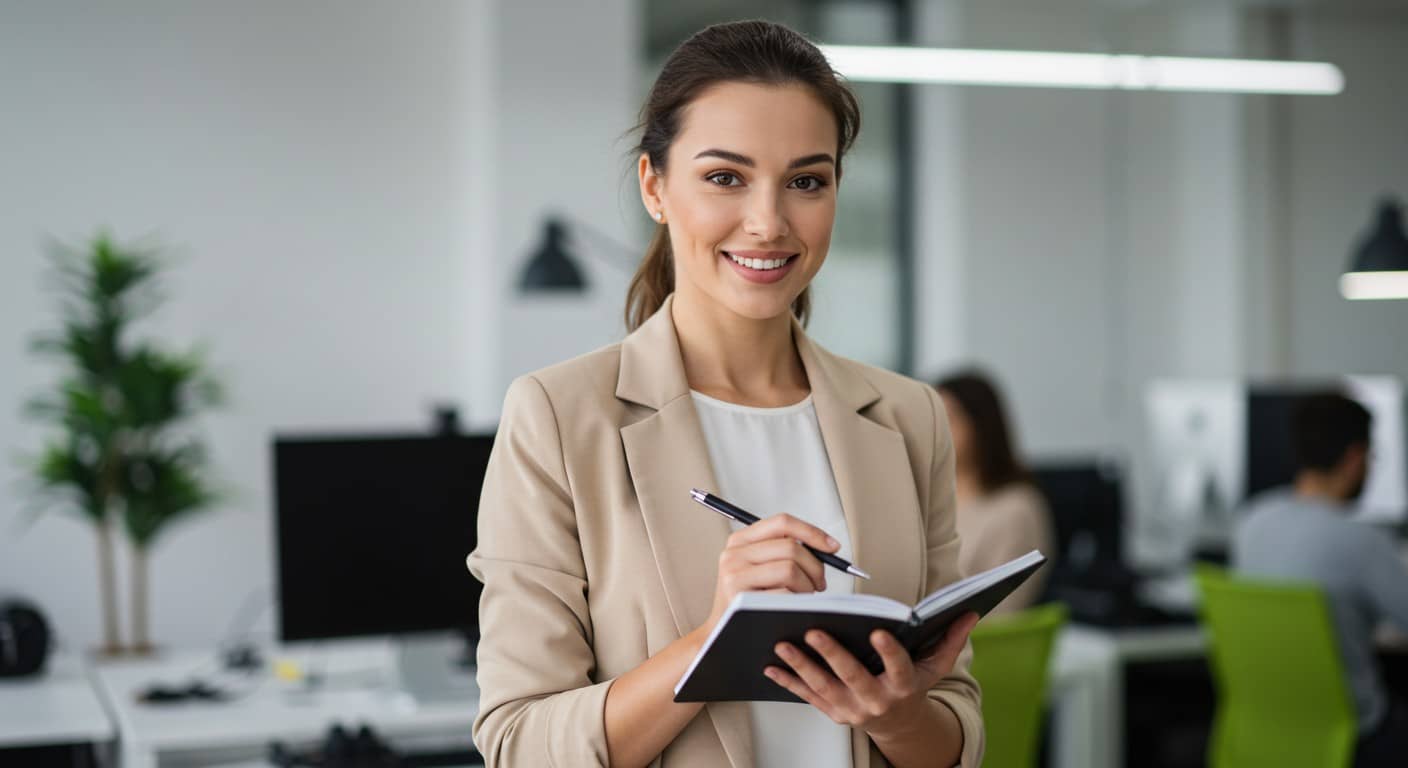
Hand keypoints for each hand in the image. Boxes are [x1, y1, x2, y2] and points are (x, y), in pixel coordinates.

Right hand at [705, 514, 840, 632]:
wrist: (723, 632)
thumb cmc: (750, 600)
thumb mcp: (759, 567)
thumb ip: (784, 551)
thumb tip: (826, 546)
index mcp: (741, 540)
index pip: (783, 523)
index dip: (812, 532)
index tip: (833, 547)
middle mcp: (734, 553)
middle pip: (791, 547)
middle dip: (815, 567)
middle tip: (819, 584)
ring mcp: (734, 574)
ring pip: (790, 569)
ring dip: (807, 585)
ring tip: (804, 596)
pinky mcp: (740, 597)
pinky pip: (784, 594)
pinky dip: (796, 601)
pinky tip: (792, 608)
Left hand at [763, 612, 979, 736]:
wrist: (896, 722)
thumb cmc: (913, 682)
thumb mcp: (935, 665)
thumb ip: (951, 638)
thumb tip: (972, 611)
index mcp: (902, 686)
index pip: (898, 667)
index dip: (889, 652)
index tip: (879, 631)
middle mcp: (876, 701)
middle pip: (853, 677)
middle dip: (833, 655)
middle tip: (814, 630)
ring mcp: (851, 709)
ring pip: (824, 687)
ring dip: (801, 666)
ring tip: (782, 642)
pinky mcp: (831, 712)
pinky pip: (806, 697)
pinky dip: (787, 682)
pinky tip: (769, 665)